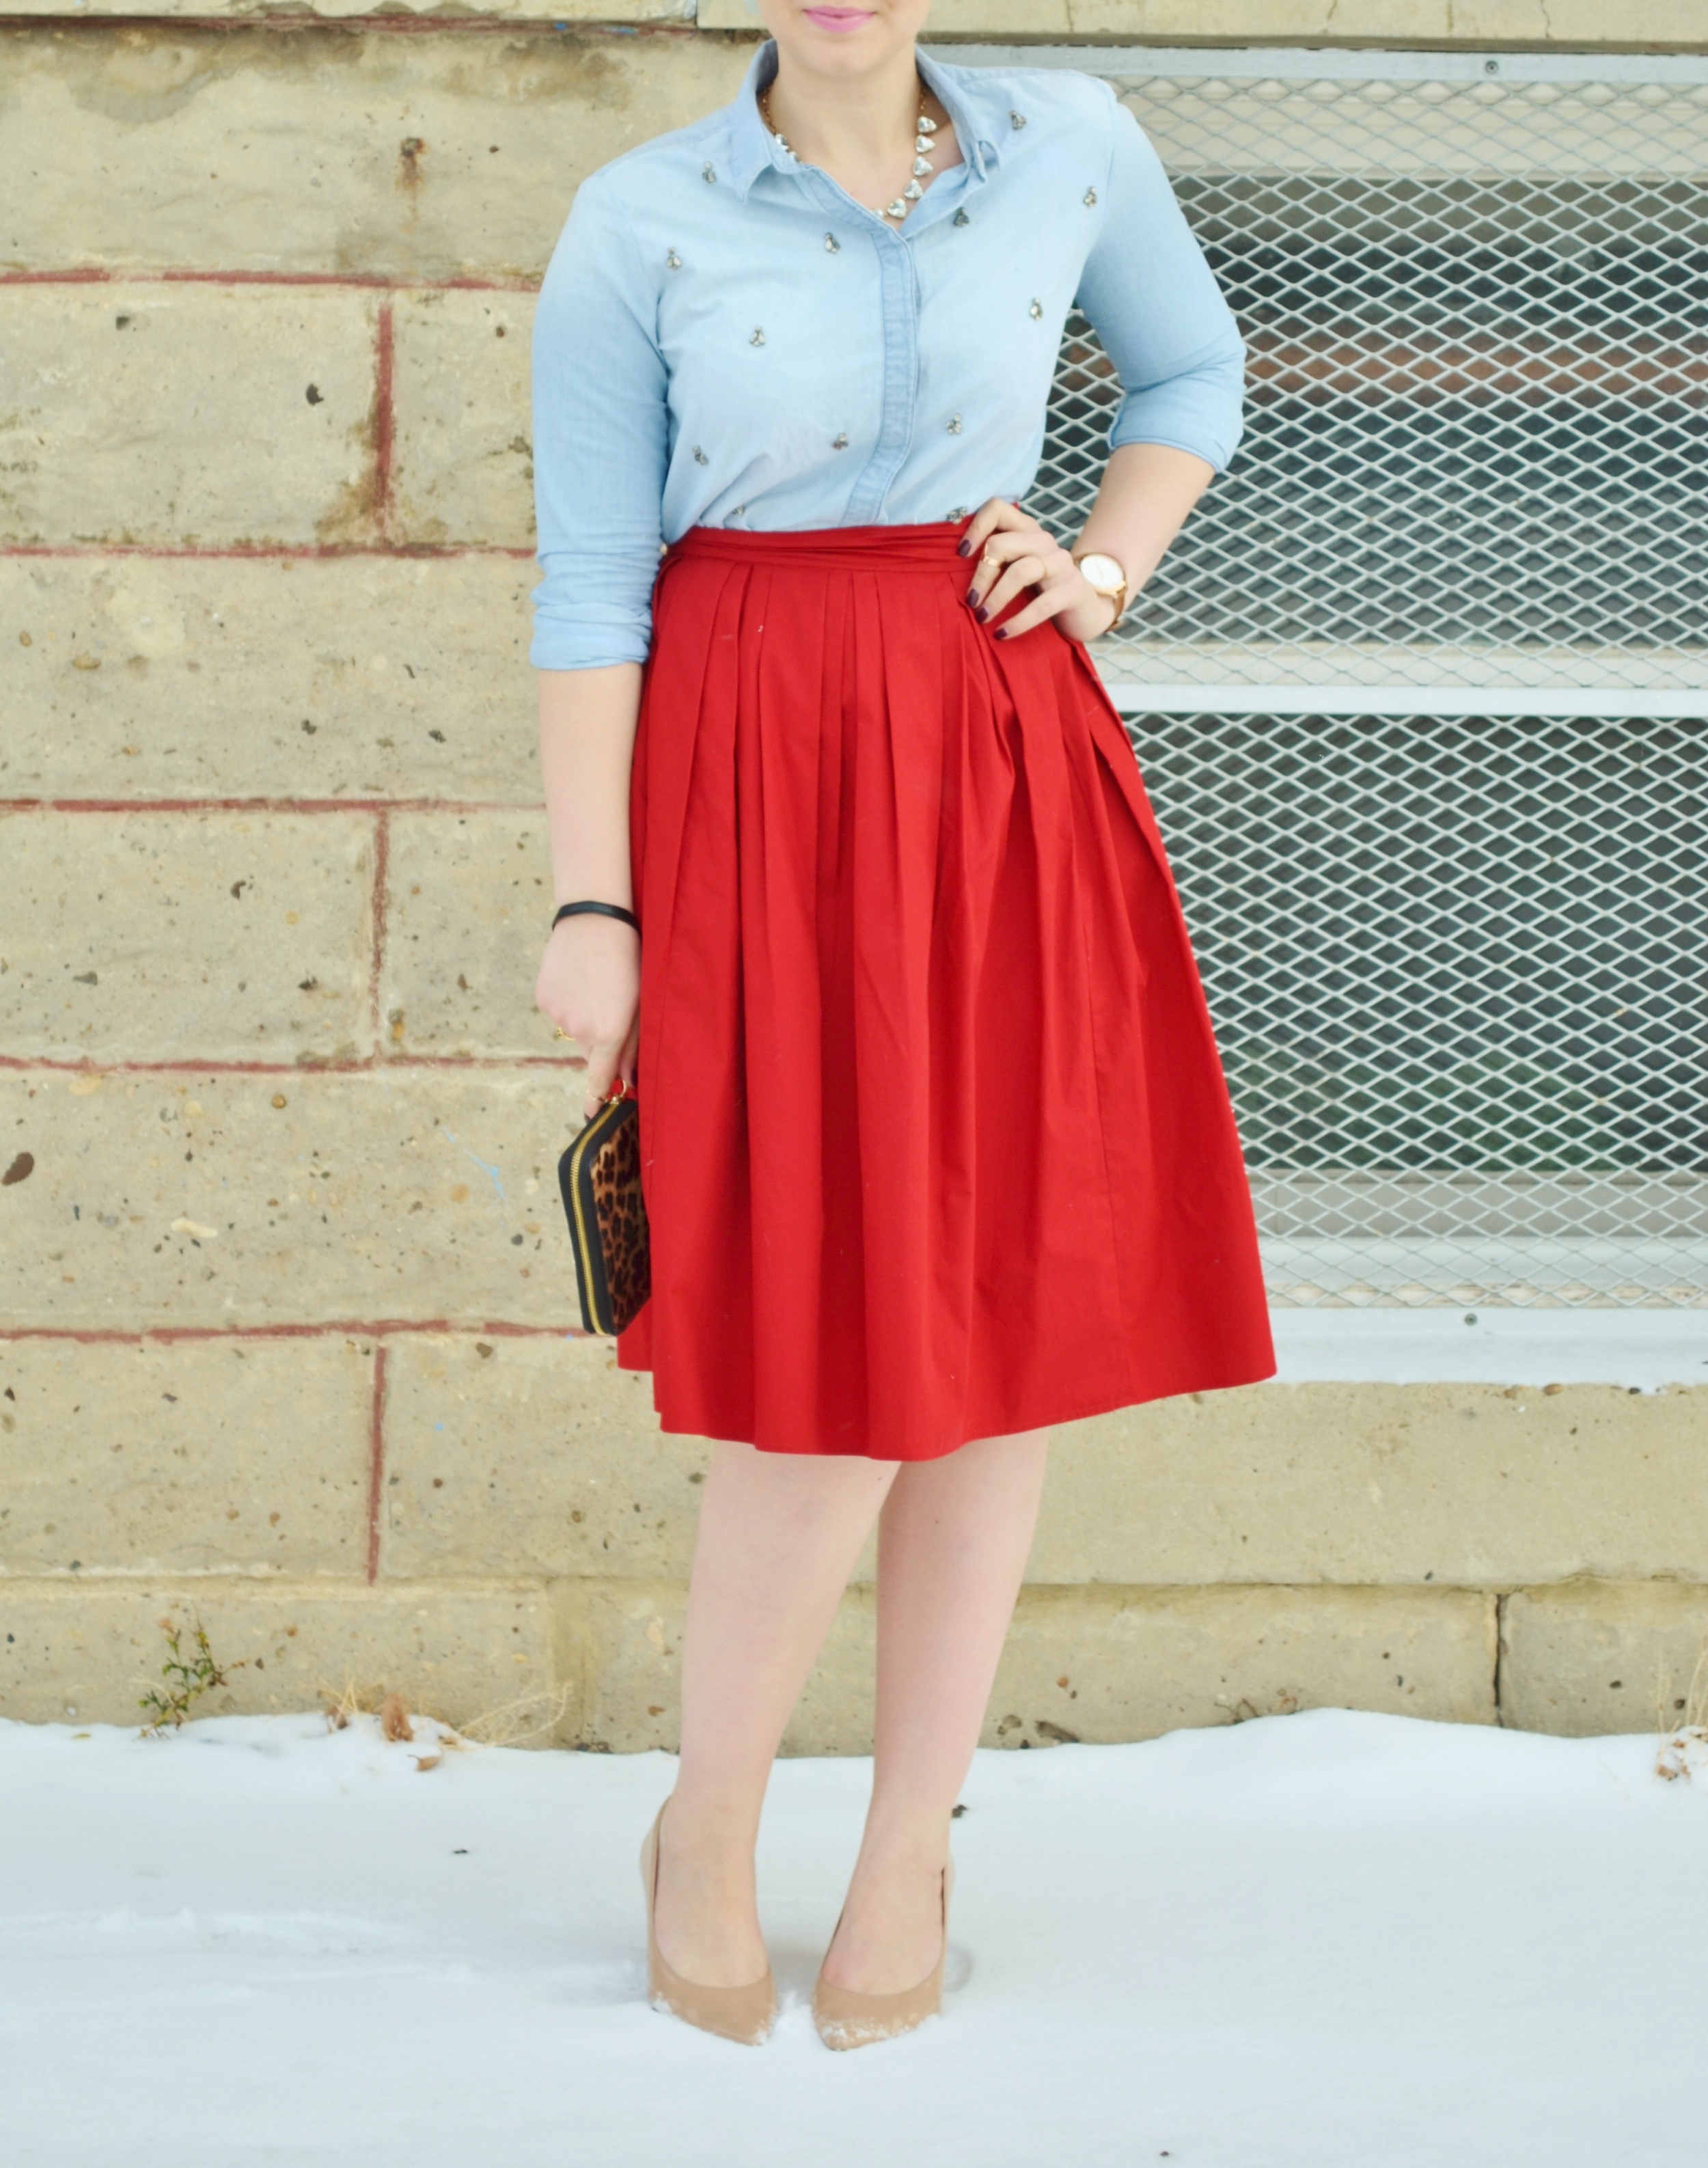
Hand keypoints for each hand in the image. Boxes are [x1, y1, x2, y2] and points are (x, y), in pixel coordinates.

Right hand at [535, 914, 639, 1122]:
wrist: (592, 921)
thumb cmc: (628, 959)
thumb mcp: (641, 1002)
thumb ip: (633, 1043)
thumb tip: (626, 1077)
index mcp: (609, 1033)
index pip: (600, 1078)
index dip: (596, 1098)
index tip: (591, 1114)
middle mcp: (580, 1031)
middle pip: (590, 1050)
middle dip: (600, 1039)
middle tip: (611, 1004)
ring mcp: (558, 1015)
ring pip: (573, 1030)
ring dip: (583, 1017)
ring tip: (594, 984)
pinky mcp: (543, 999)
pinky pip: (558, 1011)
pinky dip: (567, 1002)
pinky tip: (577, 978)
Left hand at [959, 499, 1119, 644]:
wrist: (1085, 610)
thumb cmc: (1040, 590)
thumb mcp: (1016, 569)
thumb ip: (995, 560)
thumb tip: (950, 566)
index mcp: (1027, 531)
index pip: (998, 508)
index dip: (975, 526)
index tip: (961, 554)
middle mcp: (1044, 542)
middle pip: (1002, 544)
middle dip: (981, 575)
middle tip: (971, 600)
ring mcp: (1060, 564)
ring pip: (1020, 571)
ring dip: (996, 598)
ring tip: (982, 617)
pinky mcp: (1072, 591)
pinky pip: (1041, 605)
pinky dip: (1018, 621)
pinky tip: (1002, 633)